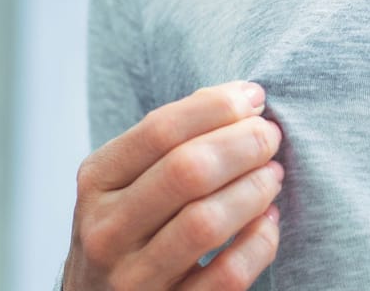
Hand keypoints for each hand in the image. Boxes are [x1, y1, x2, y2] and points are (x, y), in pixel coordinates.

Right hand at [64, 81, 284, 289]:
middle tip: (270, 136)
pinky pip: (228, 275)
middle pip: (187, 171)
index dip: (217, 107)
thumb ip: (168, 141)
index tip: (254, 98)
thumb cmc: (127, 228)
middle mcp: (106, 230)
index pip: (161, 130)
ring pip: (206, 223)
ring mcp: (134, 278)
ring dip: (254, 190)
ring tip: (272, 175)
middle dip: (243, 144)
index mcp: (97, 182)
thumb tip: (239, 98)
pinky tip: (267, 222)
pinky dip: (260, 242)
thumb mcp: (125, 180)